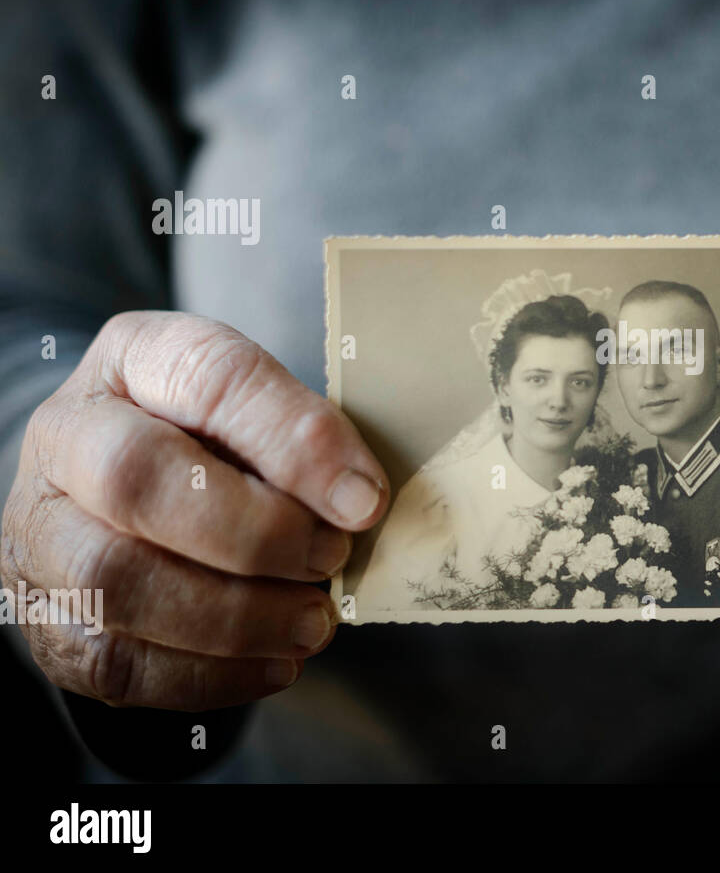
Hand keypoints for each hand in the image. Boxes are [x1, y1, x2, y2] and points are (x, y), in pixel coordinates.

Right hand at [1, 312, 388, 710]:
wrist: (126, 502)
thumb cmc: (219, 448)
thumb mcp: (262, 414)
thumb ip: (304, 443)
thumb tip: (358, 501)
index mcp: (135, 359)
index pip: (208, 376)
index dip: (294, 440)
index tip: (364, 499)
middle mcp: (68, 436)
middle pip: (136, 478)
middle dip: (255, 533)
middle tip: (331, 557)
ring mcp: (41, 529)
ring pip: (116, 581)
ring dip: (235, 615)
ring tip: (312, 621)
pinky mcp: (46, 617)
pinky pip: (116, 662)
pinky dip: (210, 674)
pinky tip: (275, 662)